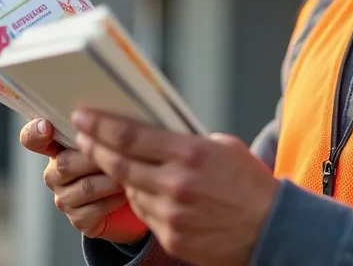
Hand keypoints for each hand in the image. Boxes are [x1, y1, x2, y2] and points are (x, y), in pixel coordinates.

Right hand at [18, 117, 149, 243]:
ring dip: (110, 179)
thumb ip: (99, 126)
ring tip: (131, 170)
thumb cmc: (120, 158)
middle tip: (119, 150)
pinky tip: (127, 192)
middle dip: (95, 157)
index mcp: (57, 147)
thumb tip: (105, 113)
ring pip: (84, 187)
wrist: (133, 196)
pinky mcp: (79, 219)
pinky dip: (114, 200)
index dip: (34, 133)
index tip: (46, 127)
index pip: (32, 138)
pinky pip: (94, 210)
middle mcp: (55, 172)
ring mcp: (65, 197)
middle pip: (64, 163)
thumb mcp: (109, 137)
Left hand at [72, 109, 279, 265]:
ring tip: (117, 162)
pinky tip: (147, 190)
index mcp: (190, 154)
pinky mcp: (171, 237)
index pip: (130, 136)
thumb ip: (186, 140)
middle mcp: (176, 184)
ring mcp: (171, 214)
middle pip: (118, 163)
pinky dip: (141, 199)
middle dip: (95, 147)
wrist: (270, 229)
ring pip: (129, 189)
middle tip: (82, 136)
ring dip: (120, 175)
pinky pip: (144, 213)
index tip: (83, 117)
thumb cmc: (250, 184)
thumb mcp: (222, 147)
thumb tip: (154, 130)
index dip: (100, 125)